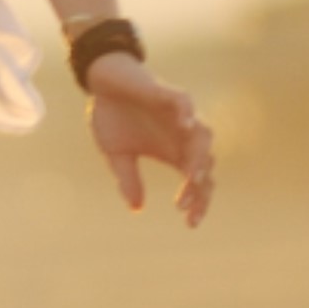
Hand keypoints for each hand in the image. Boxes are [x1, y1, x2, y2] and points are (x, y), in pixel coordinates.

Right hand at [83, 53, 220, 226]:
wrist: (102, 82)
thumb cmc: (113, 117)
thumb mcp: (117, 154)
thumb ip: (129, 179)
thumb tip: (137, 209)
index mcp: (175, 153)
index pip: (199, 182)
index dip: (198, 202)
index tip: (190, 224)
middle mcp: (183, 136)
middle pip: (205, 164)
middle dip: (198, 187)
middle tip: (183, 205)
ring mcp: (179, 115)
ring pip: (203, 136)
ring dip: (199, 157)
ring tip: (191, 177)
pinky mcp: (167, 95)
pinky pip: (185, 104)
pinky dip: (187, 114)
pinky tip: (184, 127)